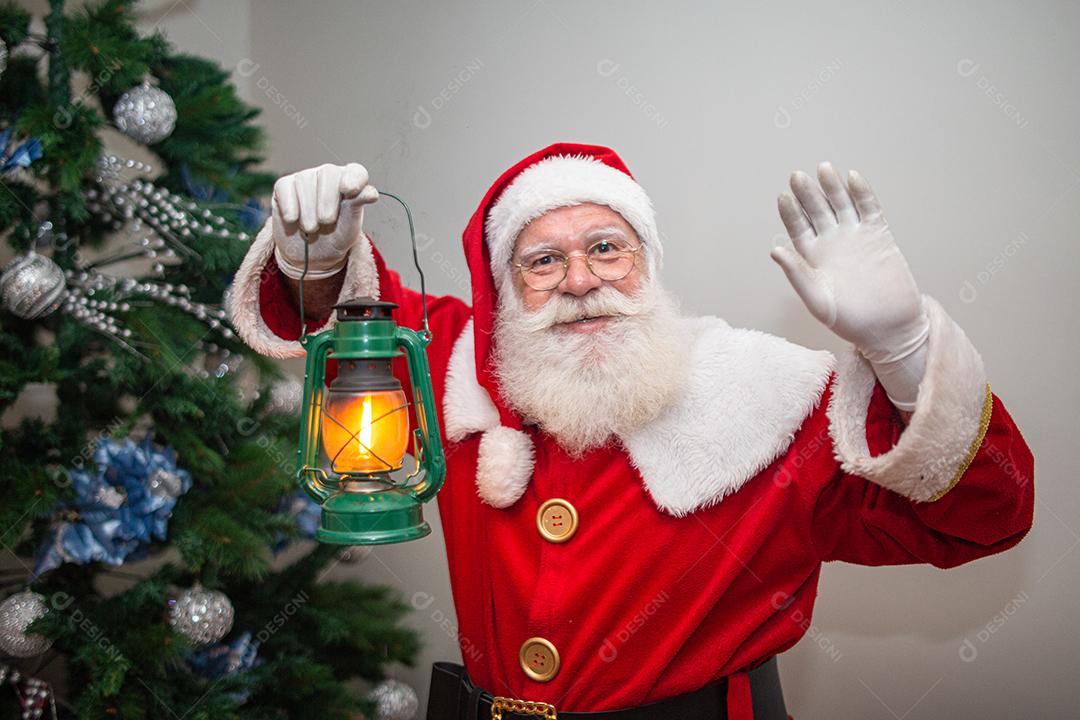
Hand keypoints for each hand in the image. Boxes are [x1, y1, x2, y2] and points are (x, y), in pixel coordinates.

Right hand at [271, 163, 378, 279]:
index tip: (349, 191)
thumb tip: (371, 193)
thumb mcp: (349, 227)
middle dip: (327, 202)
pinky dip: (290, 207)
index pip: (356, 172)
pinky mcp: (284, 186)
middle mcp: (328, 175)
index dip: (353, 178)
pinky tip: (293, 220)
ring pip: (305, 182)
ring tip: (311, 228)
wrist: (311, 254)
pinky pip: (285, 188)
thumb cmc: (335, 237)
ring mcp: (305, 178)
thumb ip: (357, 207)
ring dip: (308, 212)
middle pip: (328, 173)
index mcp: (350, 182)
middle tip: (326, 223)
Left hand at [770, 161, 927, 361]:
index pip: (797, 227)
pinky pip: (869, 208)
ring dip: (832, 186)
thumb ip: (797, 274)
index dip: (790, 212)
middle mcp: (831, 241)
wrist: (888, 327)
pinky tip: (852, 178)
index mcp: (812, 256)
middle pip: (817, 210)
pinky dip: (861, 192)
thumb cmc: (849, 320)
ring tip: (823, 169)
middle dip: (807, 193)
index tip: (782, 197)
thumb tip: (774, 250)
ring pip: (841, 203)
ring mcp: (855, 235)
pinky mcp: (879, 234)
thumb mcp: (817, 299)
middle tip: (797, 176)